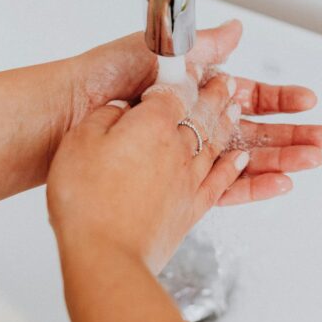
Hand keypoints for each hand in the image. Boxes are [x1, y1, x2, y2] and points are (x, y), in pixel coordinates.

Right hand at [48, 74, 245, 273]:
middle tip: (226, 81)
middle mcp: (178, 149)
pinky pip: (222, 181)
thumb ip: (105, 116)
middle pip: (203, 114)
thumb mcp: (80, 141)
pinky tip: (241, 160)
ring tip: (236, 110)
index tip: (191, 67)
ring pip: (216, 143)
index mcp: (151, 125)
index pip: (175, 92)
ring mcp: (189, 180)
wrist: (105, 255)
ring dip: (228, 124)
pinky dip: (234, 167)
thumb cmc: (86, 200)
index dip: (184, 77)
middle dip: (215, 95)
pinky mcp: (191, 209)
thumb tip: (120, 106)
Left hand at [65, 20, 321, 203]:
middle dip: (292, 135)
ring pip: (245, 159)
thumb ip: (202, 45)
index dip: (279, 101)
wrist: (69, 112)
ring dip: (281, 160)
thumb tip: (236, 28)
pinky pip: (221, 187)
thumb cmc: (104, 76)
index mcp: (195, 90)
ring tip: (311, 161)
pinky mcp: (176, 178)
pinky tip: (277, 182)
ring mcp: (187, 152)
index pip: (247, 96)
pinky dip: (251, 186)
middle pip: (255, 131)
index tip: (307, 102)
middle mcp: (194, 122)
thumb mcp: (160, 50)